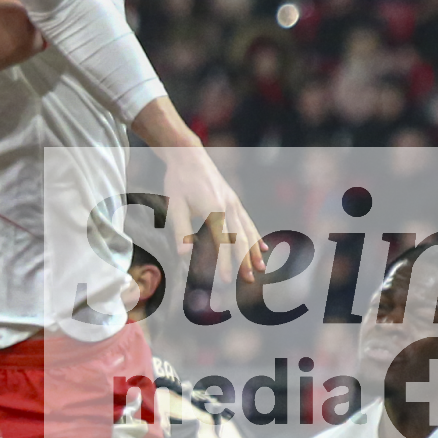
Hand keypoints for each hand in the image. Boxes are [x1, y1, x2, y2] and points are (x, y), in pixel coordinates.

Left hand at [154, 144, 264, 281]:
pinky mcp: (234, 200)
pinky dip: (256, 236)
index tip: (226, 280)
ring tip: (261, 269)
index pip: (222, 241)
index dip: (225, 262)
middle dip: (245, 261)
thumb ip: (180, 230)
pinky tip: (263, 248)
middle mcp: (228, 207)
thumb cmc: (178, 181)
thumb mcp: (174, 205)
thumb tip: (184, 254)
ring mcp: (234, 203)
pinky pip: (248, 221)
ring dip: (254, 251)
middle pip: (240, 238)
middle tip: (249, 282)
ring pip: (248, 230)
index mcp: (213, 209)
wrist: (189, 156)